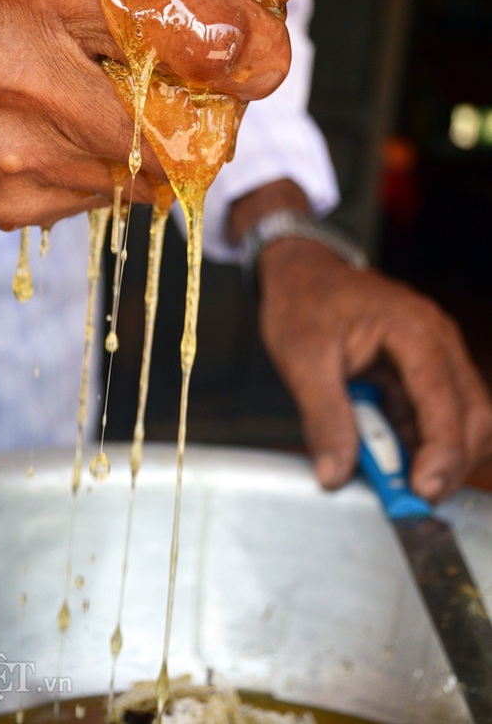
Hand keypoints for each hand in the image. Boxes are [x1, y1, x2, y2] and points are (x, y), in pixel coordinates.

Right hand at [0, 0, 299, 228]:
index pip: (177, 24)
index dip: (240, 48)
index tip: (260, 59)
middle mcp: (10, 66)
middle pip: (169, 122)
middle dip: (203, 116)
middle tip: (193, 95)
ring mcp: (0, 147)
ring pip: (142, 175)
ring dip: (155, 150)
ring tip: (113, 107)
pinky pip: (101, 203)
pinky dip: (109, 174)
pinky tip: (69, 136)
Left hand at [255, 237, 491, 501]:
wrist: (300, 273)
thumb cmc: (302, 302)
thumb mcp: (301, 359)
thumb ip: (323, 417)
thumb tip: (336, 473)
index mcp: (414, 330)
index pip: (446, 400)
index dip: (441, 452)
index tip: (422, 492)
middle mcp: (437, 342)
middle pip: (472, 415)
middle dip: (448, 463)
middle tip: (410, 499)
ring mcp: (435, 356)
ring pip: (461, 421)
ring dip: (433, 456)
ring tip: (390, 477)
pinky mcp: (422, 371)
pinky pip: (434, 416)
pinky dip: (417, 443)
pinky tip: (387, 455)